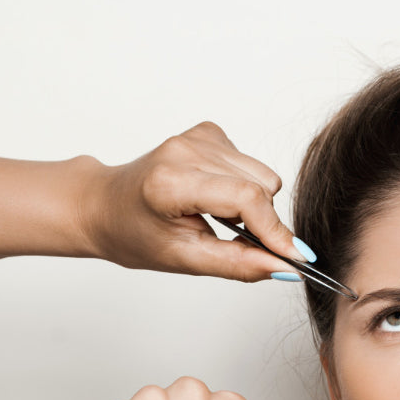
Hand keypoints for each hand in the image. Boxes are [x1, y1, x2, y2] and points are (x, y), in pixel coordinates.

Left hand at [81, 121, 311, 280]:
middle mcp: (185, 150)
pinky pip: (251, 165)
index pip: (246, 199)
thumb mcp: (184, 260)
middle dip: (261, 221)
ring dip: (251, 204)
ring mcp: (198, 136)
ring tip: (216, 217)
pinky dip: (242, 187)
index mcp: (172, 182)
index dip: (275, 230)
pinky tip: (214, 197)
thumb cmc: (134, 234)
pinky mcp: (208, 132)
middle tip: (237, 242)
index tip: (295, 258)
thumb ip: (238, 264)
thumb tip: (286, 268)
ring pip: (262, 175)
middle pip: (260, 187)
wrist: (104, 205)